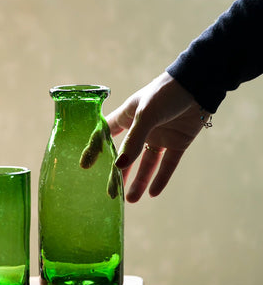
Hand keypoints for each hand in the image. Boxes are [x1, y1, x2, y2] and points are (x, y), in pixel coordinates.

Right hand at [105, 72, 209, 201]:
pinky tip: (153, 193)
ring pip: (146, 164)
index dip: (94, 149)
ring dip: (139, 181)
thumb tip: (119, 166)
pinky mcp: (178, 142)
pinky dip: (161, 178)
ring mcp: (159, 136)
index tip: (85, 166)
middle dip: (118, 174)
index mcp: (127, 117)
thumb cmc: (166, 93)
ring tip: (131, 200)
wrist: (199, 85)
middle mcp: (141, 129)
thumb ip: (133, 141)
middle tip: (111, 193)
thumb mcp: (145, 115)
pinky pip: (167, 165)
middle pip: (125, 156)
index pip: (105, 135)